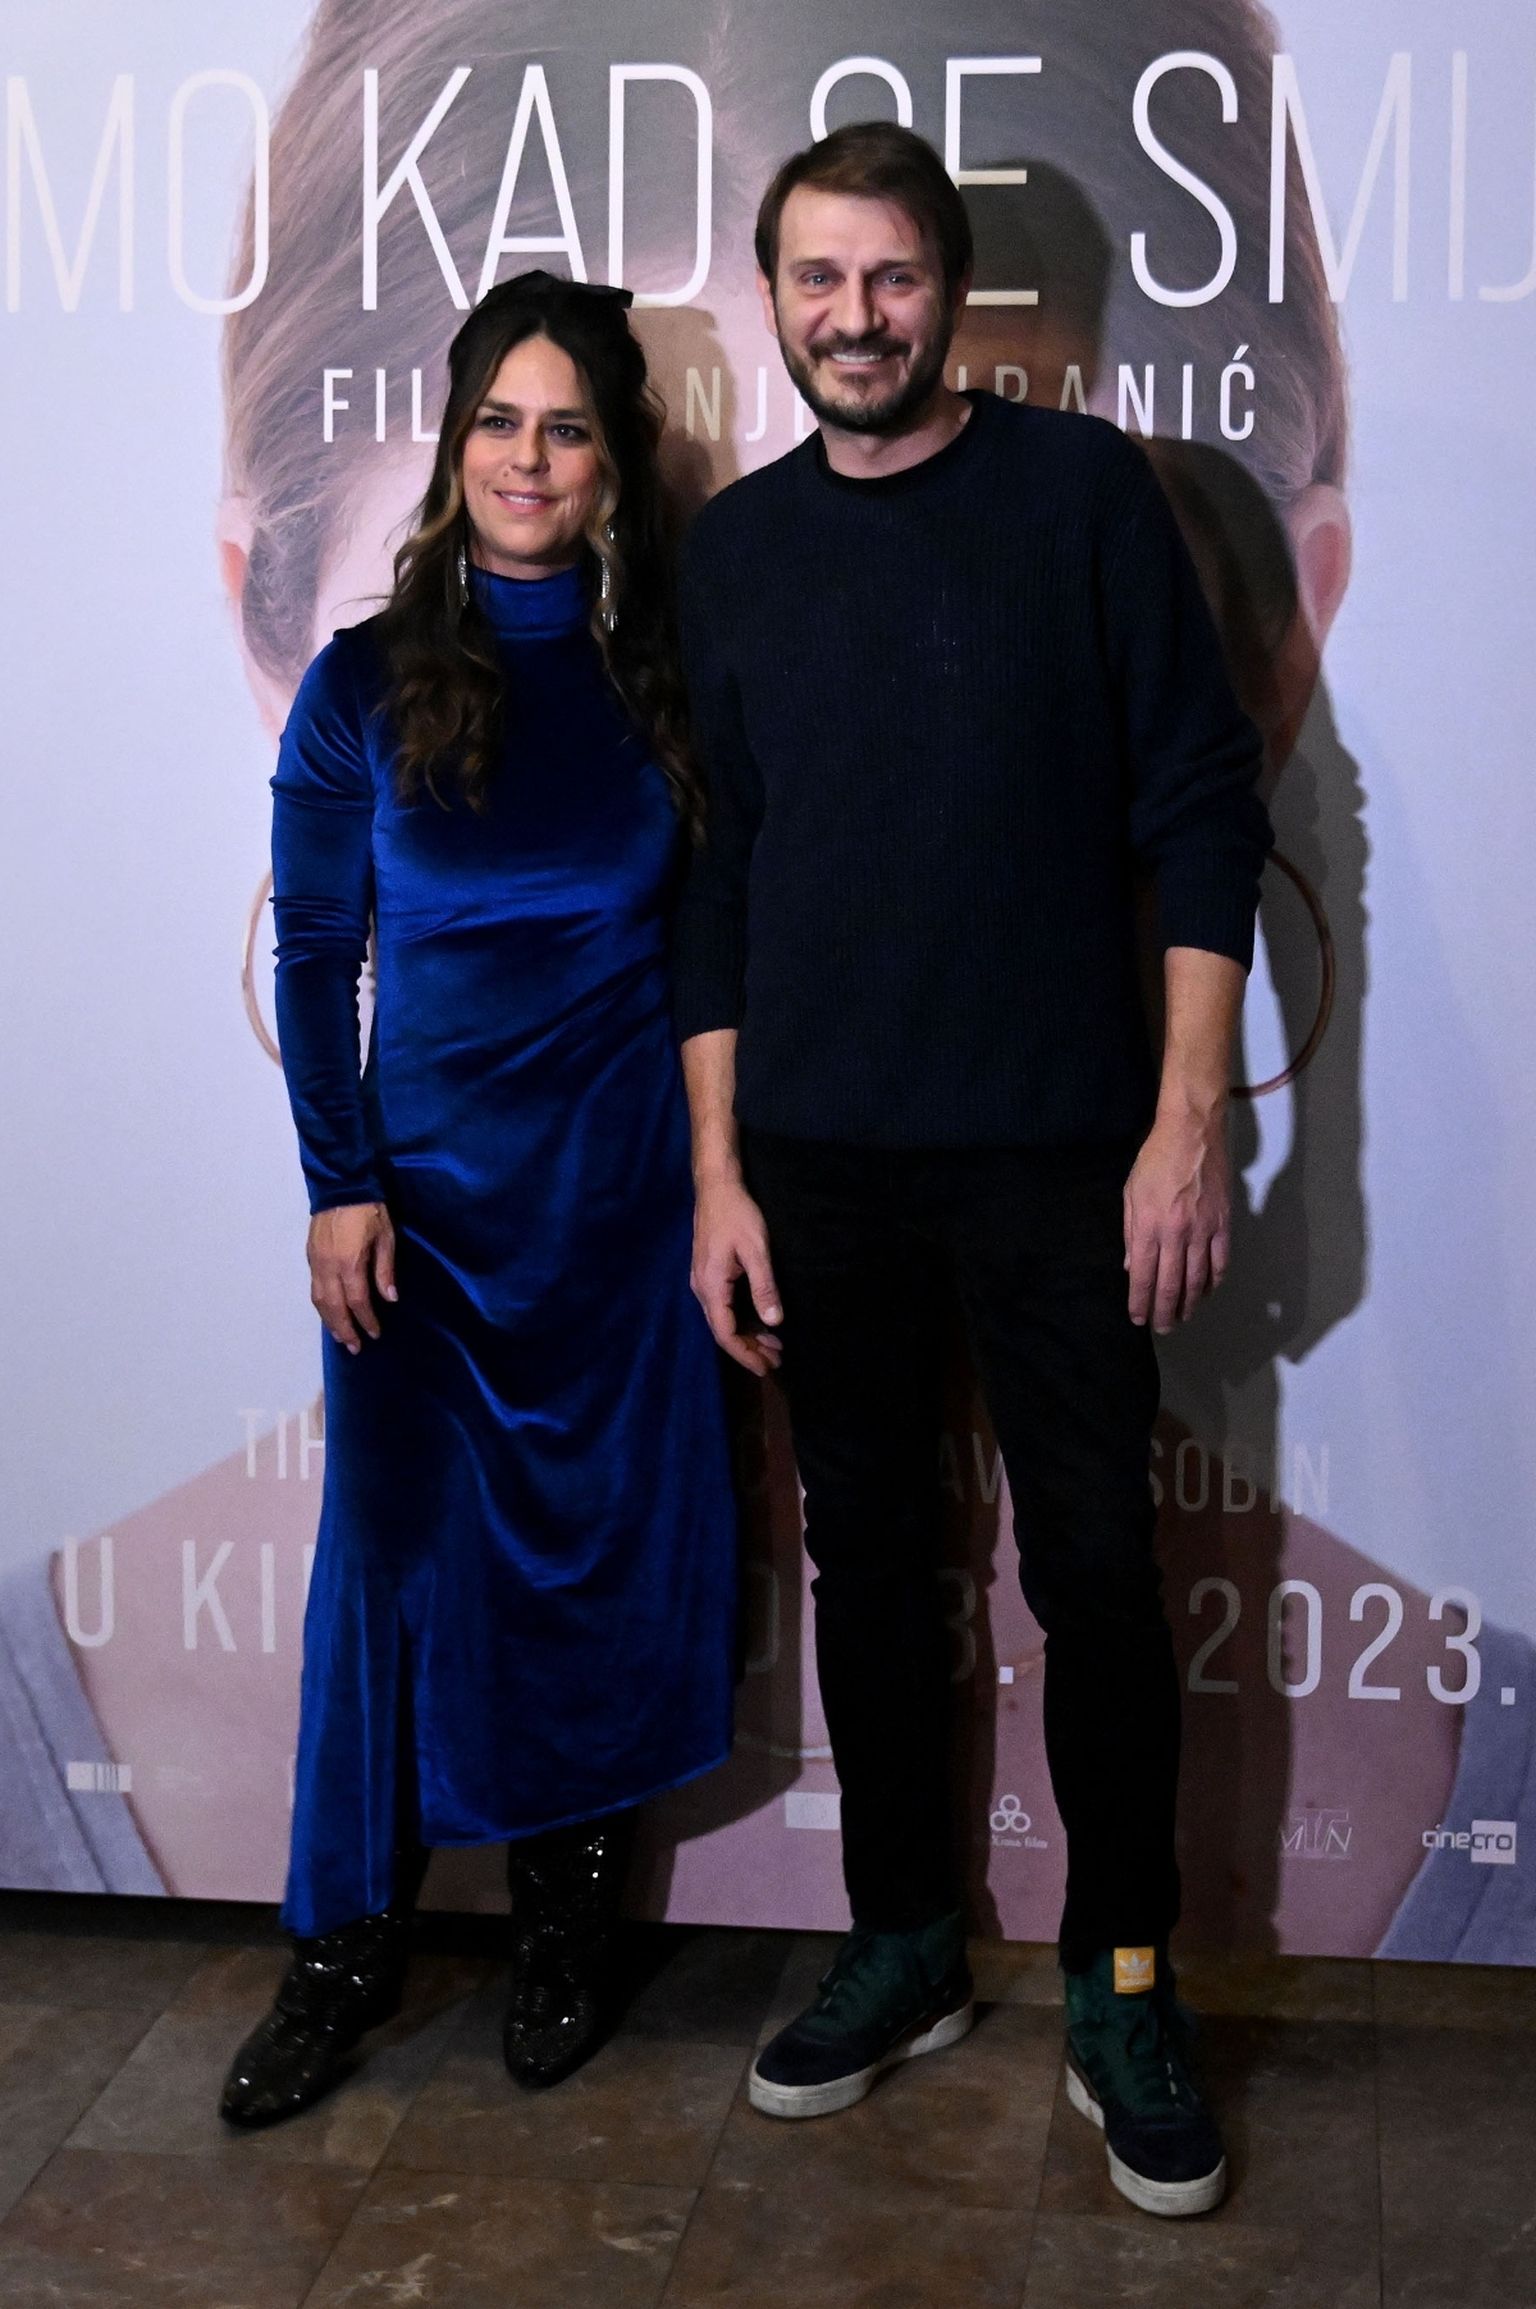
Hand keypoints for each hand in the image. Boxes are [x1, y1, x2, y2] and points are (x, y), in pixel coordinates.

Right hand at [307, 1202, 396, 1353]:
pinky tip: (329, 1313)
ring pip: (319, 1300)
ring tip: (341, 1337)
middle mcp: (329, 1267)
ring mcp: (316, 1262)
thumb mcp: (386, 1238)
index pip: (357, 1301)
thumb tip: (389, 1298)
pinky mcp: (310, 1257)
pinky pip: (313, 1288)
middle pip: (334, 1307)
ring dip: (330, 1322)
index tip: (375, 1333)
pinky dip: (321, 1305)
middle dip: (345, 1329)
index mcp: (350, 1263)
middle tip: (355, 1347)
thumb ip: (385, 1270)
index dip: (366, 1320)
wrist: (342, 1185)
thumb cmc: (370, 1211)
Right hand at [691, 1173, 782, 1376]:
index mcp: (711, 1287)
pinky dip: (743, 1319)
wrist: (716, 1187)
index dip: (745, 1354)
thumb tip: (773, 1321)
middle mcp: (702, 1289)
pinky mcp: (709, 1274)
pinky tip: (760, 1322)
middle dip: (749, 1349)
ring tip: (773, 1347)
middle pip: (723, 1330)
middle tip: (776, 1362)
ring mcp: (703, 1282)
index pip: (725, 1333)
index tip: (765, 1368)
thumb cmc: (737, 1215)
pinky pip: (724, 1307)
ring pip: (724, 1319)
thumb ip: (764, 1286)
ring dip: (748, 1335)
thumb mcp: (756, 1250)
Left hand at [1124, 1107, 1229, 1333]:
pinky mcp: (1223, 1223)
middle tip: (1162, 1329)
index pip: (1144, 1276)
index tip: (1138, 1318)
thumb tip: (1133, 1266)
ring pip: (1198, 1279)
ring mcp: (1204, 1230)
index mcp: (1150, 1226)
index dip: (1140, 1302)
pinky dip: (1213, 1282)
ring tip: (1182, 1317)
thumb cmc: (1156, 1160)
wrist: (1192, 1133)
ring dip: (1189, 1303)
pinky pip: (1220, 1262)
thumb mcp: (1131, 1194)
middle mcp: (1177, 1233)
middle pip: (1171, 1285)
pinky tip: (1205, 1292)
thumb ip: (1131, 1233)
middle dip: (1165, 1312)